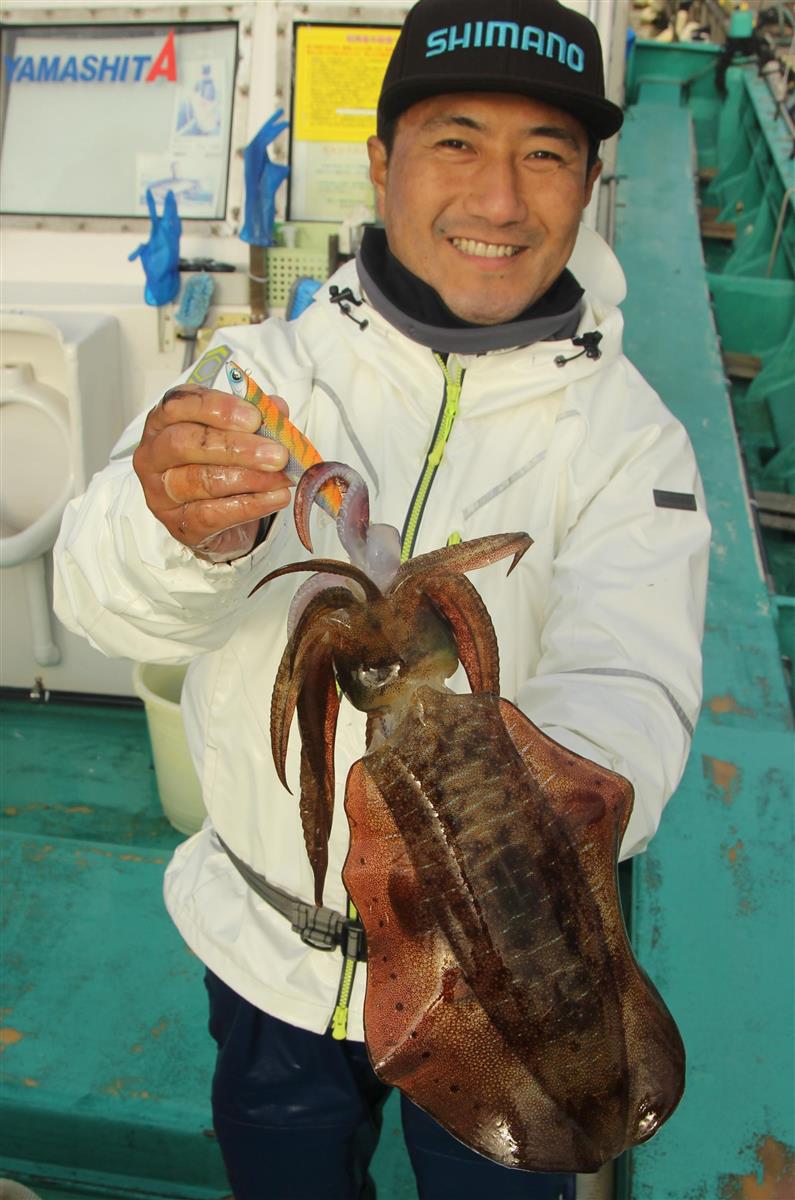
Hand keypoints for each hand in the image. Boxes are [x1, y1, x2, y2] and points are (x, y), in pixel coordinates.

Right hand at [133, 383, 291, 561]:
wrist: (224, 520)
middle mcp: (153, 455)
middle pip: (185, 443)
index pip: (179, 405)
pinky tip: (275, 498)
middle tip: (276, 454)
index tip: (254, 418)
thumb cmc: (224, 466)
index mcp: (163, 422)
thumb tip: (277, 408)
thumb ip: (257, 418)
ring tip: (282, 477)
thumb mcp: (241, 435)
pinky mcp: (179, 524)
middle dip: (235, 447)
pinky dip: (250, 505)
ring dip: (249, 478)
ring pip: (201, 480)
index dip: (218, 408)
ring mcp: (160, 493)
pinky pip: (213, 514)